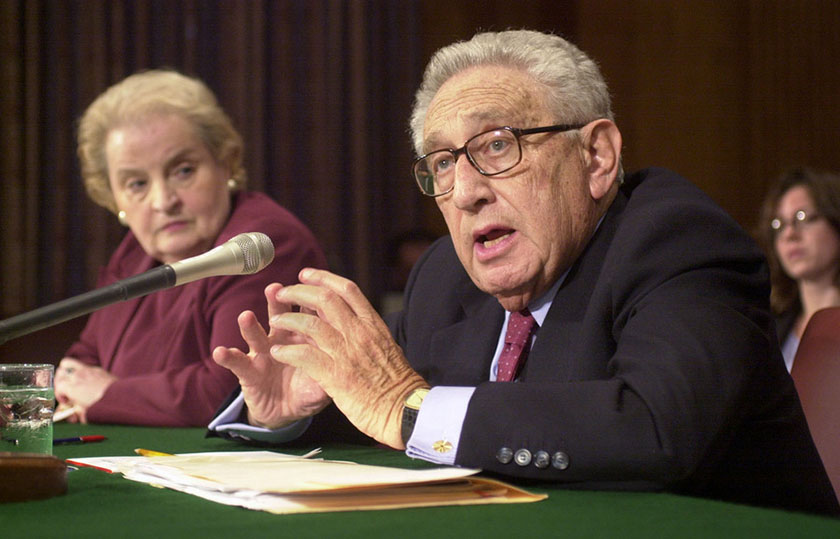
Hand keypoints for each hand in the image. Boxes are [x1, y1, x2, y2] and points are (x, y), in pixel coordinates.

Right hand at [54, 357, 116, 422]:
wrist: (121, 398)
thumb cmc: (102, 407)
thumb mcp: (84, 414)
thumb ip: (74, 413)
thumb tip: (72, 416)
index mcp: (71, 387)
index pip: (57, 386)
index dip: (59, 395)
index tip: (66, 402)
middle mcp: (77, 376)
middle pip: (59, 372)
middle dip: (60, 381)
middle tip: (66, 390)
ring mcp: (87, 370)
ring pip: (68, 364)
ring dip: (66, 371)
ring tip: (71, 380)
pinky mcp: (97, 369)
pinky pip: (84, 367)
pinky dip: (82, 372)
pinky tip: (88, 382)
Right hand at [212, 283, 330, 428]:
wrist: (285, 411)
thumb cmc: (307, 390)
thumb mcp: (323, 384)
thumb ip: (332, 375)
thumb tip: (346, 371)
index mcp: (306, 337)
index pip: (309, 314)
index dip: (310, 301)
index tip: (310, 288)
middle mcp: (283, 338)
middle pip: (281, 315)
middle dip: (277, 301)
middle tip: (275, 289)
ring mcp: (263, 352)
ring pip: (256, 334)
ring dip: (250, 325)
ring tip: (246, 316)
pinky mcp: (248, 370)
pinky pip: (236, 363)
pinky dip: (228, 357)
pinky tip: (221, 352)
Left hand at [268, 268, 427, 448]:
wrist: (404, 410)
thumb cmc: (397, 384)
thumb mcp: (387, 347)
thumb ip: (369, 333)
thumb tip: (357, 322)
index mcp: (373, 324)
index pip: (347, 289)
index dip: (323, 278)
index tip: (306, 274)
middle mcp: (360, 333)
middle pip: (324, 299)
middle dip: (299, 291)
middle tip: (283, 292)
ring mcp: (347, 353)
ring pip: (310, 324)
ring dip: (288, 320)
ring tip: (276, 321)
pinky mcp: (335, 375)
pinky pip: (304, 356)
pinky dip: (287, 351)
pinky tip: (278, 352)